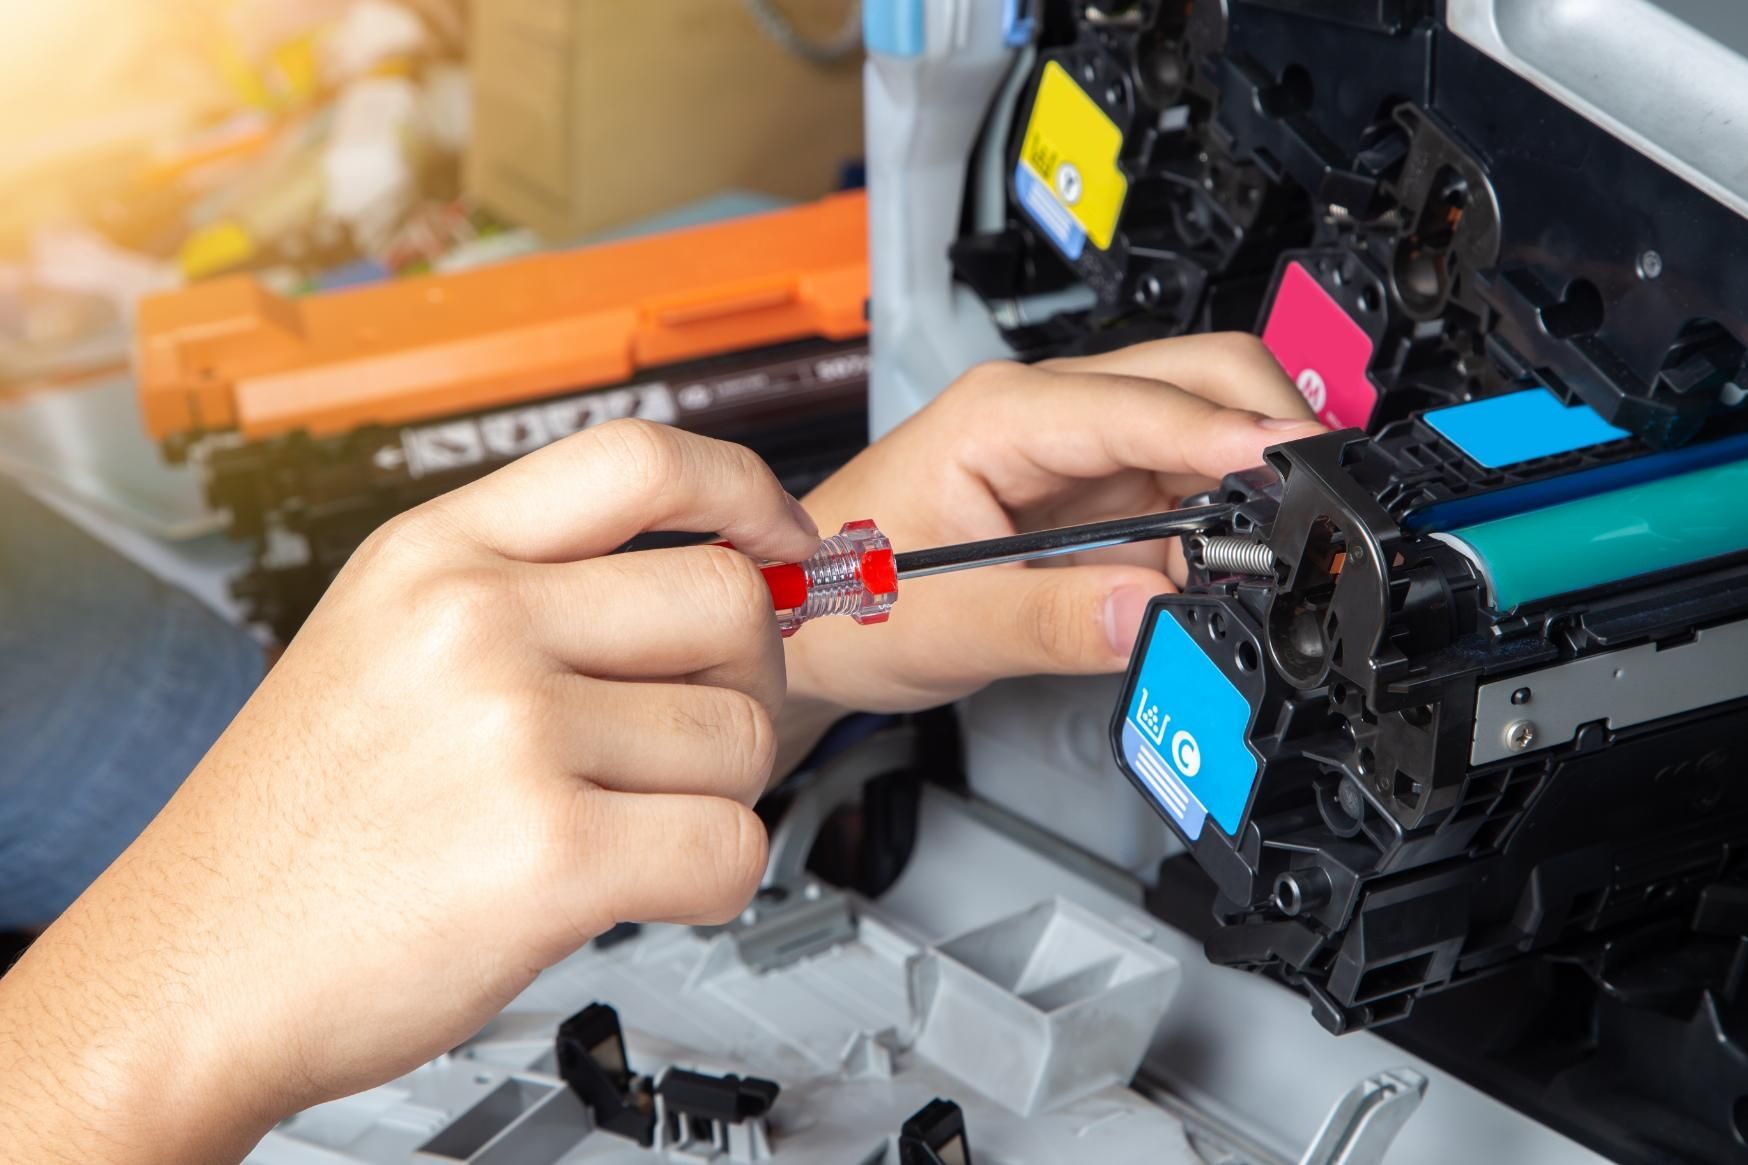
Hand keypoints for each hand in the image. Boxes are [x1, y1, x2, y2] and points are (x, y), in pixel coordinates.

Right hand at [0, 422, 819, 1164]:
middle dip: (747, 679)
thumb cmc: (295, 824)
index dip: (746, 492)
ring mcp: (511, 732)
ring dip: (715, 795)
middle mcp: (473, 622)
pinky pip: (730, 846)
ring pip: (743, 737)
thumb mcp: (379, 640)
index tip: (784, 541)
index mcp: (434, 556)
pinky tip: (635, 885)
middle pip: (730, 601)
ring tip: (625, 821)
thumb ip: (528, 590)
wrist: (189, 973)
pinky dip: (710, 880)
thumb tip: (714, 577)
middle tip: (693, 732)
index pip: (640, 458)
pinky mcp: (548, 854)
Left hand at [785, 333, 1321, 719]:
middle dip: (1270, 430)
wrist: (807, 628)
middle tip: (1317, 506)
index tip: (1297, 468)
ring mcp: (1077, 451)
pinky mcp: (1095, 495)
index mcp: (1000, 414)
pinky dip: (1223, 528)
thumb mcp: (941, 625)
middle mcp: (1046, 414)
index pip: (1144, 401)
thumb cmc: (844, 601)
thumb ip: (1047, 622)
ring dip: (1250, 486)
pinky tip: (1220, 574)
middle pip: (1199, 378)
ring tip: (1268, 558)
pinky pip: (1187, 493)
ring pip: (1206, 431)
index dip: (1231, 433)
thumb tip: (1149, 614)